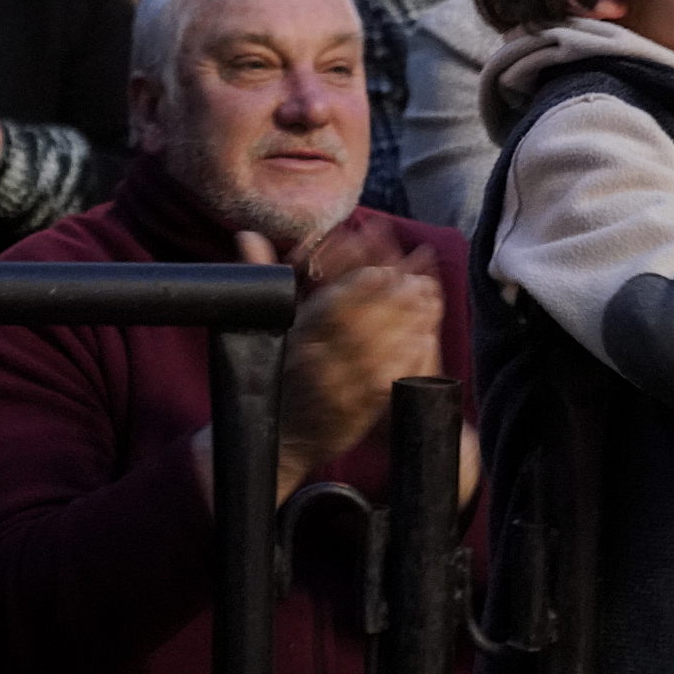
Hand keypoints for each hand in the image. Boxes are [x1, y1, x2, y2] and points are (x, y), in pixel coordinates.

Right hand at [251, 223, 442, 498]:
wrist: (278, 438)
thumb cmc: (278, 377)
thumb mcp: (271, 329)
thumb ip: (267, 278)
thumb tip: (247, 234)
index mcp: (295, 338)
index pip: (329, 304)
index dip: (360, 284)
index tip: (384, 268)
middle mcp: (314, 361)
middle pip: (359, 323)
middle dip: (392, 299)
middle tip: (417, 281)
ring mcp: (336, 388)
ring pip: (376, 349)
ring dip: (405, 323)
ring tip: (426, 302)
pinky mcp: (356, 412)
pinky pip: (384, 380)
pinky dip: (404, 357)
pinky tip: (421, 340)